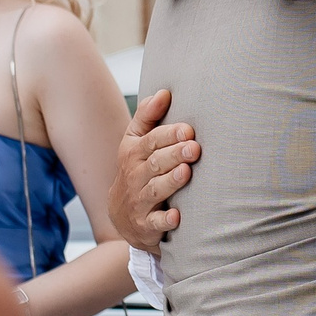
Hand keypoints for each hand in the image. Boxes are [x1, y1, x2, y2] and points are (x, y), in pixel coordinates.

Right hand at [109, 88, 198, 249]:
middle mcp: (134, 175)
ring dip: (171, 182)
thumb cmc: (137, 170)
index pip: (150, 140)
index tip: (188, 129)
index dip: (169, 134)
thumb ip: (148, 116)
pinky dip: (165, 220)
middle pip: (154, 163)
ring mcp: (139, 200)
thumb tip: (164, 91)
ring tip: (186, 172)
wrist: (122, 215)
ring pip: (155, 190)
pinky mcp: (146, 224)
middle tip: (194, 148)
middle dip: (174, 155)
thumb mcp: (135, 142)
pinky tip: (178, 215)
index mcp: (132, 152)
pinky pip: (155, 222)